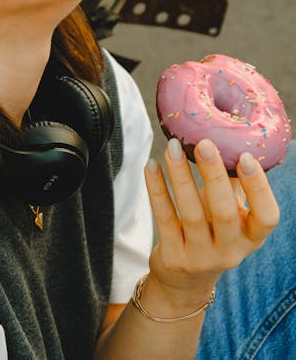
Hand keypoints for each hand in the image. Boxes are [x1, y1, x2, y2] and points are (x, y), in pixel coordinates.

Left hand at [143, 138, 279, 307]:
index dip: (259, 188)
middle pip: (224, 212)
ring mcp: (201, 257)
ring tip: (172, 147)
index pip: (267, 216)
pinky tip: (151, 166)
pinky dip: (157, 189)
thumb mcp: (229, 215)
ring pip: (190, 213)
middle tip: (204, 144)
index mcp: (251, 237)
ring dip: (180, 176)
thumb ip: (231, 184)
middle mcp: (230, 251)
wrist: (185, 281)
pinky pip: (164, 218)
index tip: (246, 157)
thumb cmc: (212, 232)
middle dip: (213, 175)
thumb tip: (226, 137)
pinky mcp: (174, 257)